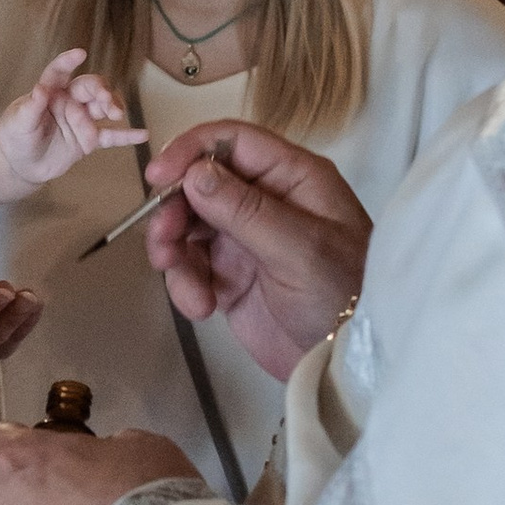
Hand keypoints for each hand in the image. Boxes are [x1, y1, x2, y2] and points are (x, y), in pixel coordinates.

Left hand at [0, 48, 140, 189]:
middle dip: (101, 91)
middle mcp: (69, 101)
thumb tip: (40, 88)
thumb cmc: (16, 136)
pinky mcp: (89, 139)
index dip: (68, 62)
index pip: (59, 72)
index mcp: (50, 91)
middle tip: (107, 102)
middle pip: (90, 88)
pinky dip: (126, 136)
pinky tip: (143, 134)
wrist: (21, 164)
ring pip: (103, 108)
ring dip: (113, 107)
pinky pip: (110, 137)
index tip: (80, 54)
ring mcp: (82, 119)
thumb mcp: (19, 121)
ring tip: (118, 114)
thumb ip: (31, 106)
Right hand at [144, 123, 369, 381]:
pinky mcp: (230, 277)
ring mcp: (245, 239)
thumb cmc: (340, 294)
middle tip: (163, 242)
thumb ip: (245, 209)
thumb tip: (194, 173)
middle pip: (199, 184)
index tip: (158, 178)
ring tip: (186, 287)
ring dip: (174, 252)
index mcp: (291, 178)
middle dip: (175, 211)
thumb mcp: (298, 247)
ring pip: (188, 226)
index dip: (190, 151)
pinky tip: (202, 308)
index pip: (233, 142)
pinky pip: (191, 267)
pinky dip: (185, 285)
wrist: (346, 362)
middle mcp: (265, 201)